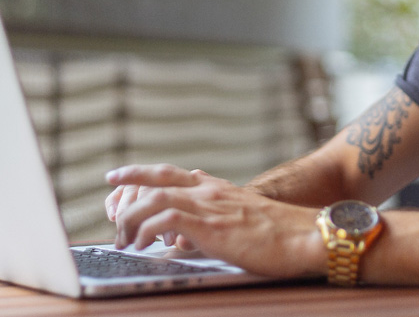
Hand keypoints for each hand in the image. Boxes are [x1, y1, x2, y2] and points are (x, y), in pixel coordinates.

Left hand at [105, 164, 324, 278]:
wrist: (306, 236)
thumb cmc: (282, 234)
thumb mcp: (246, 218)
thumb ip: (221, 216)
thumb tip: (197, 229)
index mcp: (219, 188)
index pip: (174, 174)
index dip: (143, 174)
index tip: (120, 176)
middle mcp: (211, 191)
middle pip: (159, 179)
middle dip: (128, 185)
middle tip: (110, 209)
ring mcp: (210, 206)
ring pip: (156, 199)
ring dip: (132, 218)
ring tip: (124, 239)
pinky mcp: (210, 226)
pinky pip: (165, 220)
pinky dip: (147, 230)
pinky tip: (144, 245)